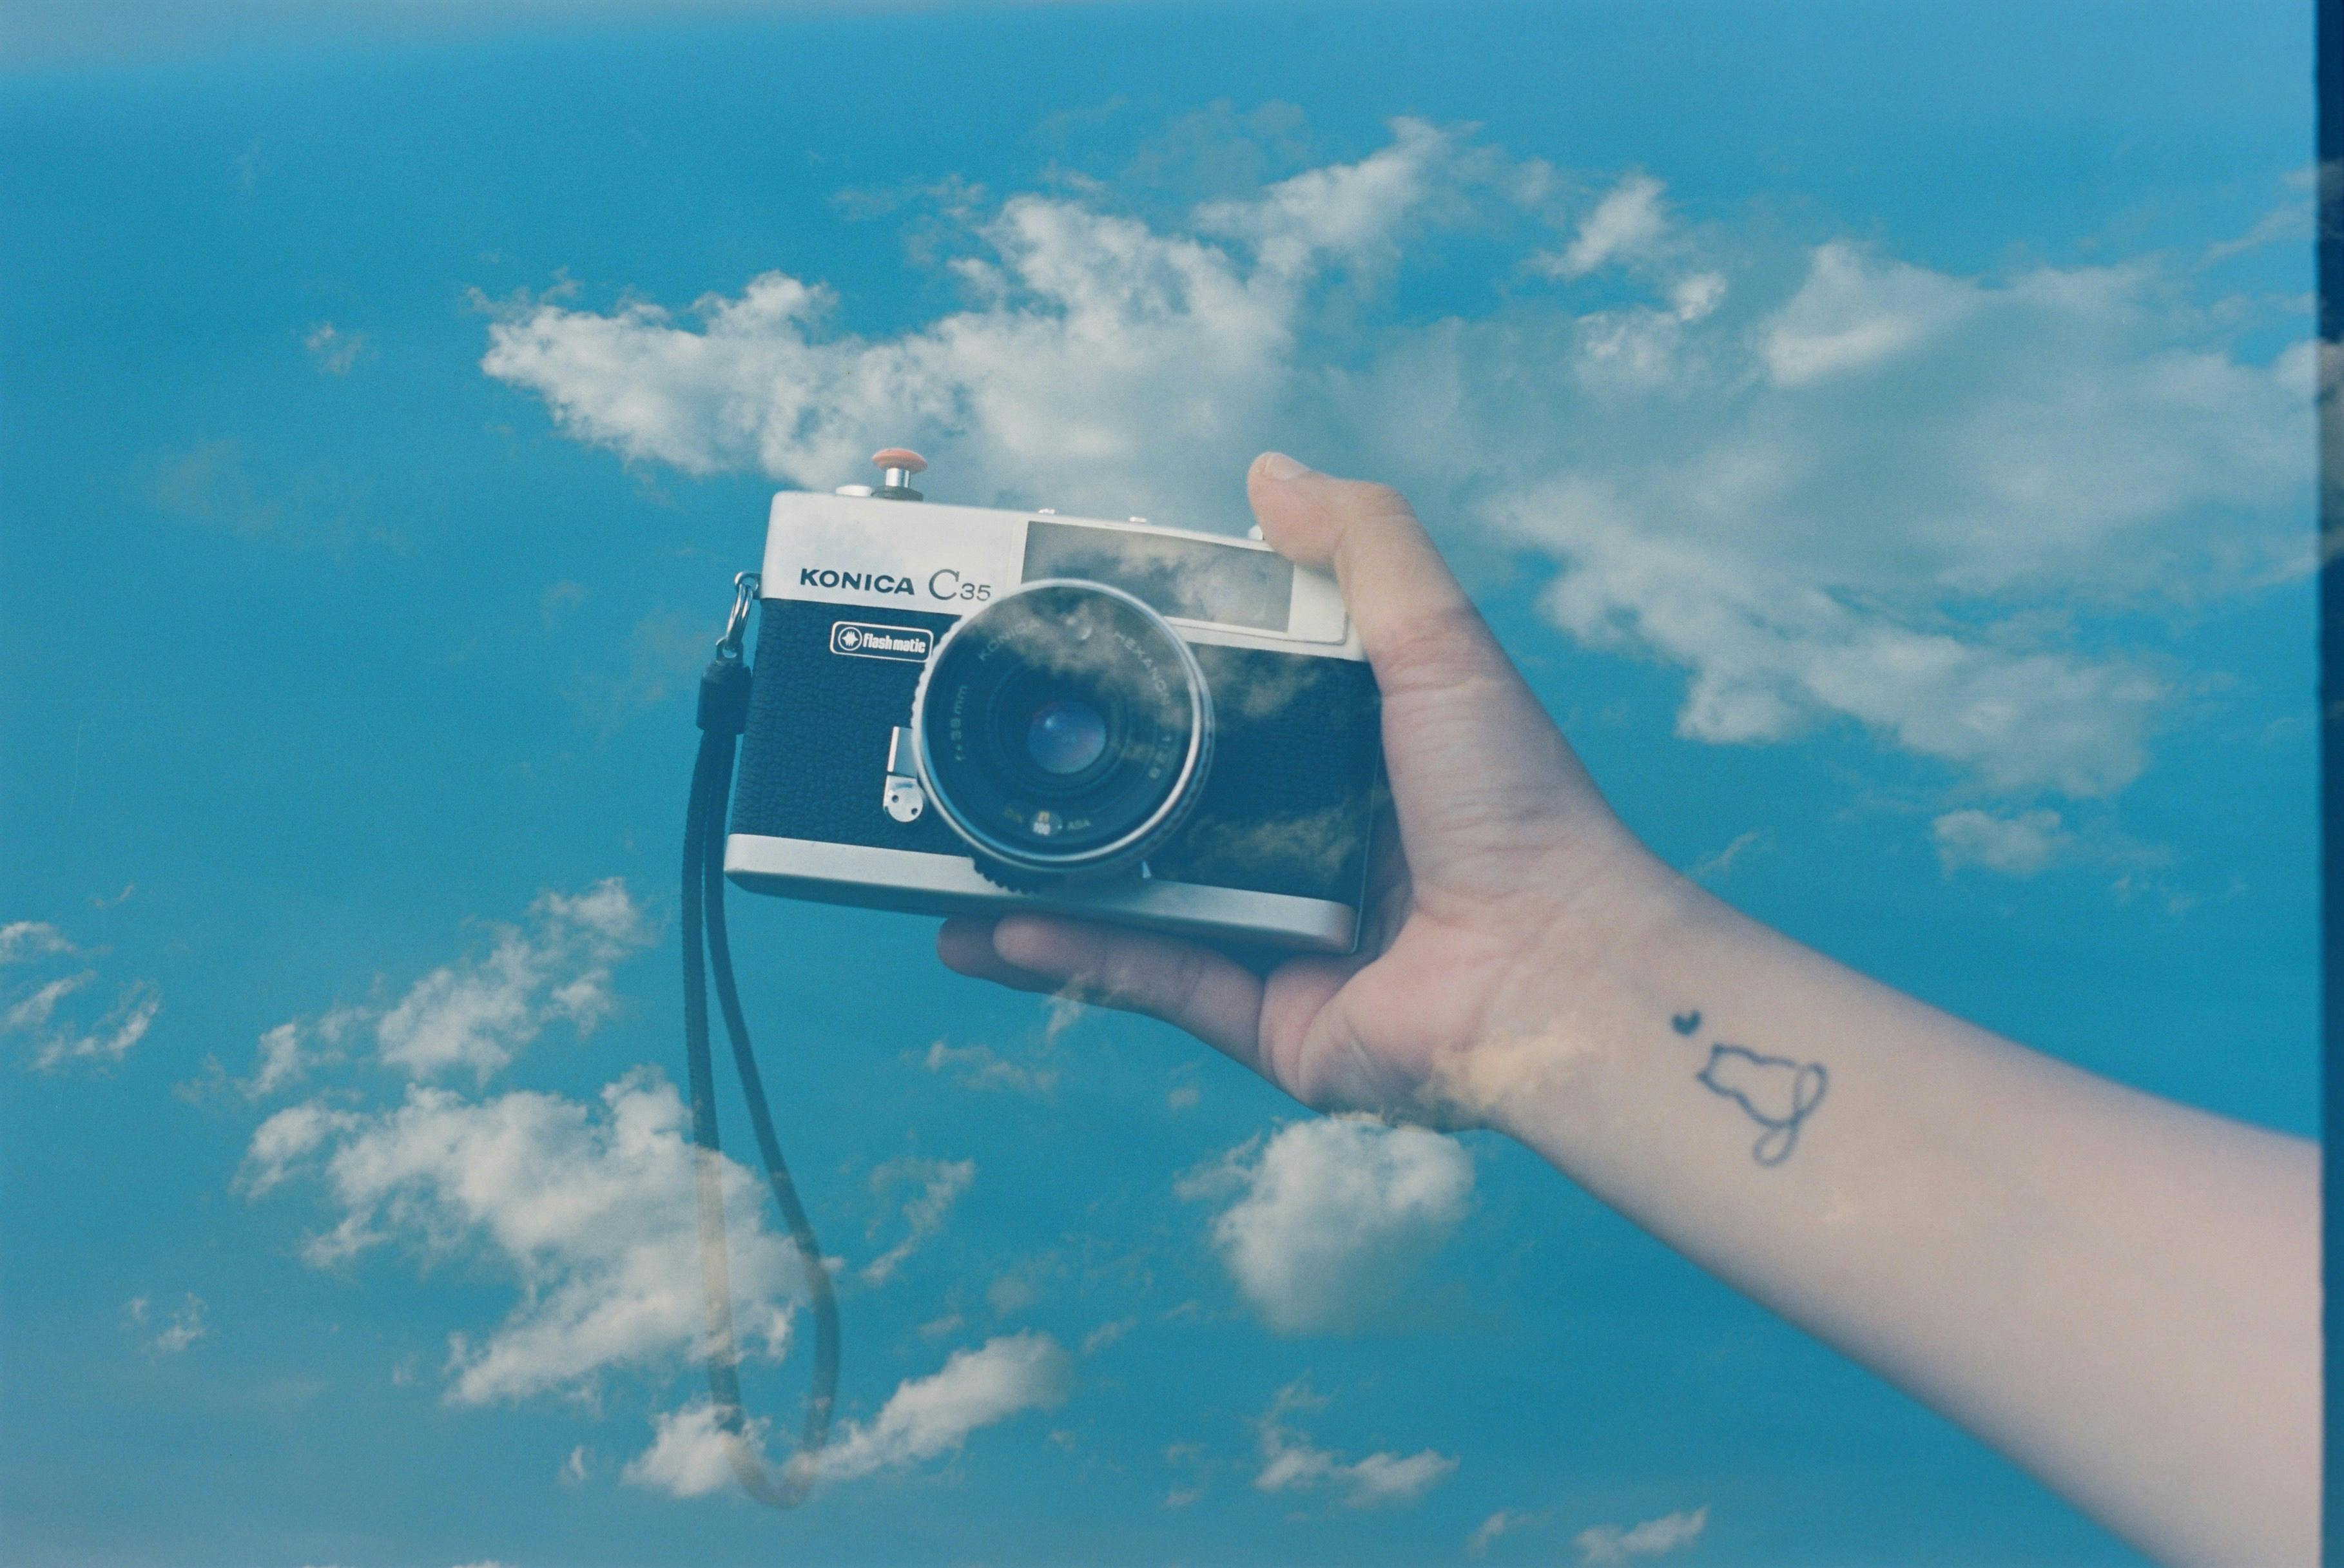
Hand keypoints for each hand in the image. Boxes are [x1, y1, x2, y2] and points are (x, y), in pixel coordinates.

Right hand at [938, 453, 1675, 1123]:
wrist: (1559, 971)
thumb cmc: (1521, 809)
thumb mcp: (1442, 646)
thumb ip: (1362, 549)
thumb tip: (1270, 472)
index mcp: (1347, 758)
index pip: (1219, 708)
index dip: (1138, 683)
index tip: (1057, 654)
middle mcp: (1309, 844)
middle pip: (1160, 807)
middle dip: (1068, 789)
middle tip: (981, 756)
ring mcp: (1281, 935)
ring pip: (1131, 903)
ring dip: (1035, 884)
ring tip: (940, 854)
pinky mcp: (1268, 1019)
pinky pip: (1147, 980)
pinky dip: (1067, 960)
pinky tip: (988, 929)